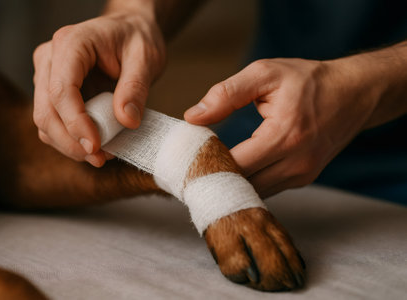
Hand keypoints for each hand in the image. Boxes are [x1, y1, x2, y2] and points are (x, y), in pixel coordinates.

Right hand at [33, 12, 165, 166]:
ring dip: (70, 145)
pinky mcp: (52, 90)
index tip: (96, 146)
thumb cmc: (137, 39)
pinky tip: (96, 146)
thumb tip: (126, 121)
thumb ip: (136, 87)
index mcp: (72, 43)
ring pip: (45, 121)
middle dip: (71, 141)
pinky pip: (54, 122)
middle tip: (101, 158)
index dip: (76, 123)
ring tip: (102, 154)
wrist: (130, 31)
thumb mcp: (146, 58)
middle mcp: (50, 58)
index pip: (61, 90)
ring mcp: (47, 75)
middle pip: (46, 110)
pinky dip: (71, 139)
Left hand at [185, 58, 378, 197]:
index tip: (188, 159)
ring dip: (231, 184)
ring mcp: (302, 175)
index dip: (208, 165)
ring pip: (254, 193)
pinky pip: (268, 189)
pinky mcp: (304, 178)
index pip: (235, 165)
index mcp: (283, 136)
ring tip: (209, 170)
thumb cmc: (308, 80)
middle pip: (243, 186)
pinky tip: (233, 171)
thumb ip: (227, 94)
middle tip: (191, 169)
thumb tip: (193, 117)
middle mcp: (295, 162)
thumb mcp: (265, 74)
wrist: (354, 93)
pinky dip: (248, 183)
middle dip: (215, 179)